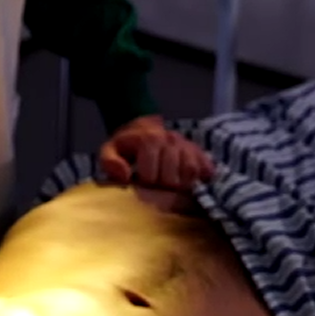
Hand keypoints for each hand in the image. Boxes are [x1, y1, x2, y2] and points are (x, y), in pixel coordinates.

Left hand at [97, 116, 214, 190]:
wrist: (143, 129)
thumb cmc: (126, 146)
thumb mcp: (109, 151)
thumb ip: (110, 162)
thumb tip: (125, 176)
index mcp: (149, 140)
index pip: (151, 175)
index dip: (144, 183)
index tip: (140, 180)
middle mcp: (171, 139)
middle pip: (172, 178)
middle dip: (161, 186)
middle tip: (156, 183)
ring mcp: (186, 145)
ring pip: (190, 172)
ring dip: (180, 184)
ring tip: (170, 184)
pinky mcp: (198, 151)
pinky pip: (205, 168)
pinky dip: (199, 177)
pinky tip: (189, 181)